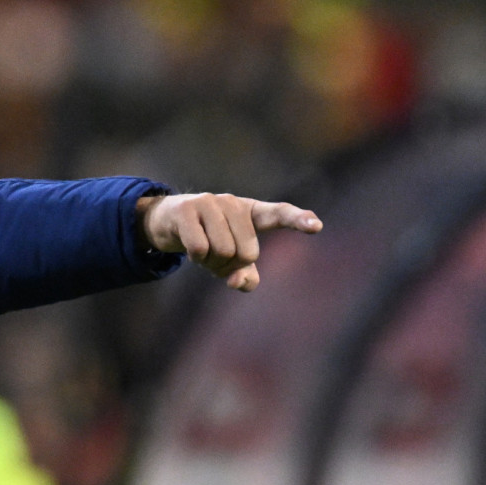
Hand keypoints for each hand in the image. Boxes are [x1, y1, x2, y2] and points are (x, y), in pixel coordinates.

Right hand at [137, 193, 321, 291]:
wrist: (168, 222)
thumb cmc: (209, 241)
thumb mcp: (230, 262)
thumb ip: (245, 276)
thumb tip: (240, 282)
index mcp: (251, 213)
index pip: (278, 214)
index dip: (298, 220)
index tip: (317, 226)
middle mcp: (234, 203)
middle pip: (247, 252)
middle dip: (230, 264)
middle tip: (216, 256)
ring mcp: (210, 202)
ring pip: (223, 251)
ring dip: (210, 262)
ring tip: (202, 250)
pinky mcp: (188, 209)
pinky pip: (200, 248)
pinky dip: (196, 258)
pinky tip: (188, 247)